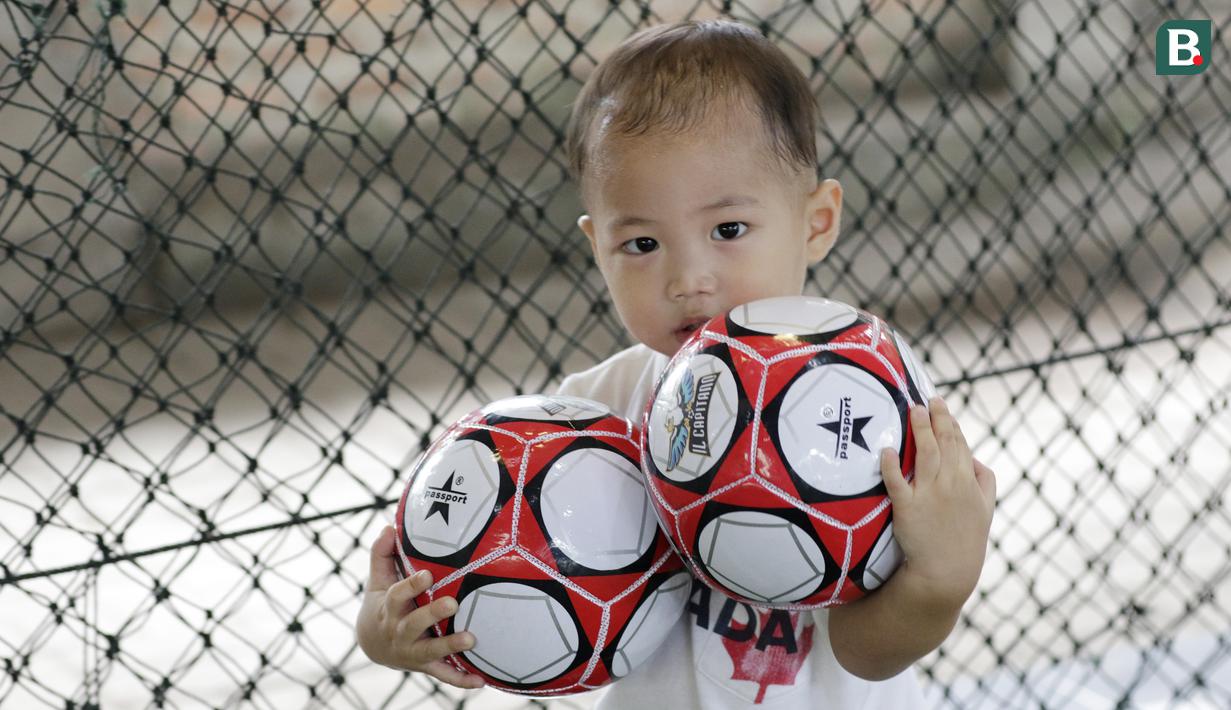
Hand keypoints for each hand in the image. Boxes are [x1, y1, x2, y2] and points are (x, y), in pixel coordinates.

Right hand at [355, 525, 484, 688]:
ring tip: (471, 639)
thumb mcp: (377, 582)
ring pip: (431, 651)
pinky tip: (481, 680)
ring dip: (450, 646)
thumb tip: (388, 527)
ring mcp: (413, 651)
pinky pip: (443, 675)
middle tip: (452, 604)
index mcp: (389, 608)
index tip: (427, 574)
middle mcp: (400, 632)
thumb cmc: (382, 605)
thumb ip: (382, 555)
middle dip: (432, 614)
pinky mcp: (426, 666)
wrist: (374, 646)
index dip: (411, 586)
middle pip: (414, 624)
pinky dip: (461, 679)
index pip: (397, 595)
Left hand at [880, 397, 995, 609]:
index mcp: (970, 482)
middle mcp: (951, 484)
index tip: (941, 406)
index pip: (960, 445)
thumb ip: (985, 480)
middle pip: (944, 443)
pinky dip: (891, 465)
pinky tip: (887, 450)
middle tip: (927, 400)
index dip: (950, 424)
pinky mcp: (907, 508)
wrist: (947, 572)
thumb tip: (975, 458)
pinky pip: (897, 482)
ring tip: (913, 411)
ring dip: (919, 430)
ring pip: (924, 454)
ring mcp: (929, 495)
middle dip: (936, 418)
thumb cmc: (965, 539)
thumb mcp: (986, 509)